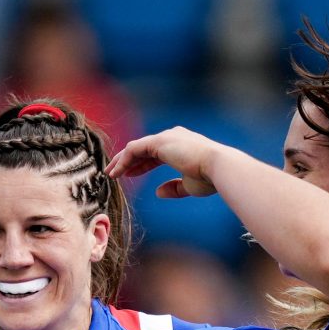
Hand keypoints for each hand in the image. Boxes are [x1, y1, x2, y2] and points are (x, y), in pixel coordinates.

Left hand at [108, 126, 225, 198]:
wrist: (218, 167)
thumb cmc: (209, 177)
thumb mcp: (189, 185)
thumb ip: (174, 188)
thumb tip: (158, 192)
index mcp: (180, 145)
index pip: (155, 153)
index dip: (141, 165)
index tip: (130, 175)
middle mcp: (172, 137)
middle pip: (143, 148)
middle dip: (127, 161)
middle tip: (114, 173)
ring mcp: (165, 137)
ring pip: (135, 147)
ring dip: (121, 160)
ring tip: (110, 174)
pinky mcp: (159, 141)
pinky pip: (134, 149)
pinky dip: (124, 160)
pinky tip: (117, 173)